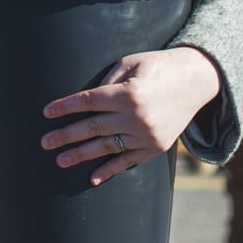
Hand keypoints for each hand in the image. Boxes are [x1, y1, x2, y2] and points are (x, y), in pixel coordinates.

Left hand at [41, 47, 222, 184]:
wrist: (196, 81)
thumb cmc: (158, 66)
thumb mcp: (131, 64)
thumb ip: (107, 81)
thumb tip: (84, 100)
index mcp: (128, 94)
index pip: (88, 102)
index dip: (65, 106)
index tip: (47, 112)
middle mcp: (137, 118)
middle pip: (92, 128)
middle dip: (65, 135)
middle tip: (45, 142)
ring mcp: (147, 136)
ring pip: (107, 148)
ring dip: (81, 155)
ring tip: (60, 161)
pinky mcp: (156, 147)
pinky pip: (128, 161)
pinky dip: (110, 170)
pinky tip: (92, 178)